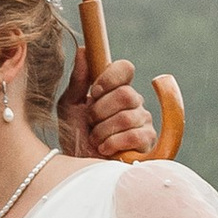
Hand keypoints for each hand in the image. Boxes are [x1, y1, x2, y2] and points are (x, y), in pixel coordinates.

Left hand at [58, 44, 156, 159]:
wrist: (78, 167)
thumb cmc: (74, 136)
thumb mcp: (69, 106)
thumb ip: (78, 80)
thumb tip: (84, 50)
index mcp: (114, 89)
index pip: (125, 68)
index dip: (111, 77)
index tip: (95, 91)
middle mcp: (133, 102)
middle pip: (126, 94)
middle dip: (101, 112)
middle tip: (91, 124)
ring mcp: (143, 120)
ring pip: (128, 116)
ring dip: (103, 131)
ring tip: (96, 140)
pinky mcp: (148, 141)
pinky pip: (135, 134)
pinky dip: (114, 143)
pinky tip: (105, 149)